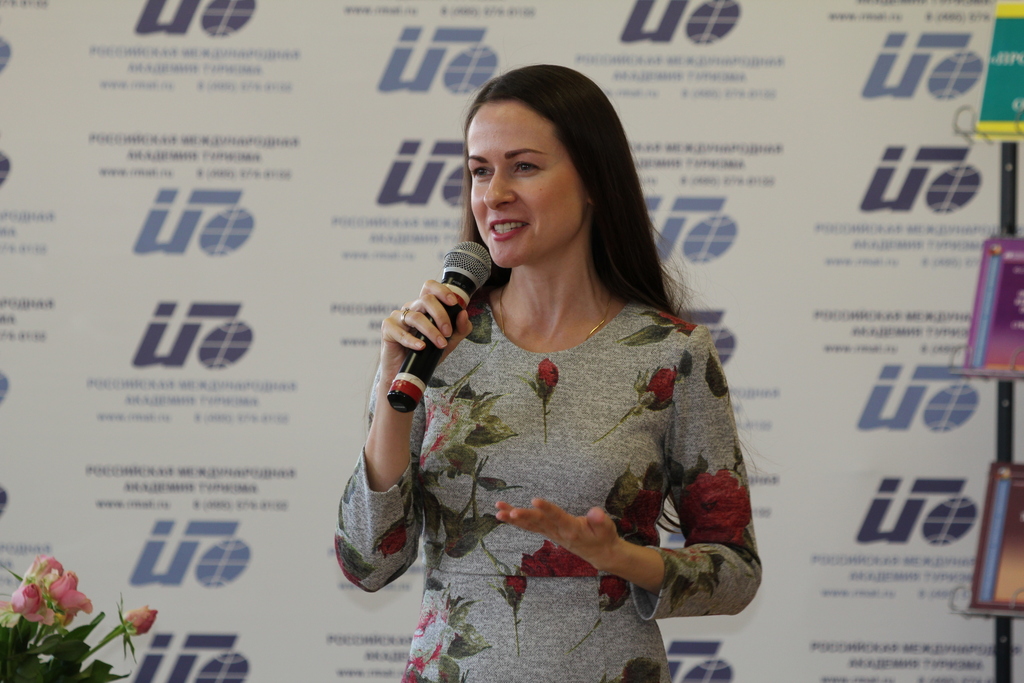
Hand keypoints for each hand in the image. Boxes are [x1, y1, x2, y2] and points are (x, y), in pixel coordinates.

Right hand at [381, 280, 472, 373]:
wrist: (407, 373)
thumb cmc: (426, 354)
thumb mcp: (449, 342)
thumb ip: (460, 329)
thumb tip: (464, 314)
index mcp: (424, 307)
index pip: (430, 287)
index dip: (442, 290)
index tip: (454, 303)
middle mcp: (410, 308)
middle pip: (426, 299)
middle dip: (440, 315)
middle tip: (448, 332)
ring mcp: (397, 317)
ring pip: (415, 316)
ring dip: (431, 331)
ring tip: (440, 344)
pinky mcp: (388, 329)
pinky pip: (400, 332)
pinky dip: (412, 340)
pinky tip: (421, 347)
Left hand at [495, 498, 666, 592]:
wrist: (600, 554)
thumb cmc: (603, 537)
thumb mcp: (607, 528)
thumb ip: (600, 520)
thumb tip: (595, 512)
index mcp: (572, 529)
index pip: (558, 517)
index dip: (547, 509)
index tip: (535, 500)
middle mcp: (558, 532)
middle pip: (538, 523)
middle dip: (523, 516)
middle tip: (508, 512)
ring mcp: (551, 533)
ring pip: (530, 525)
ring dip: (513, 519)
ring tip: (498, 512)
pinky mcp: (548, 532)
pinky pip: (529, 526)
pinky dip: (516, 521)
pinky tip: (503, 514)